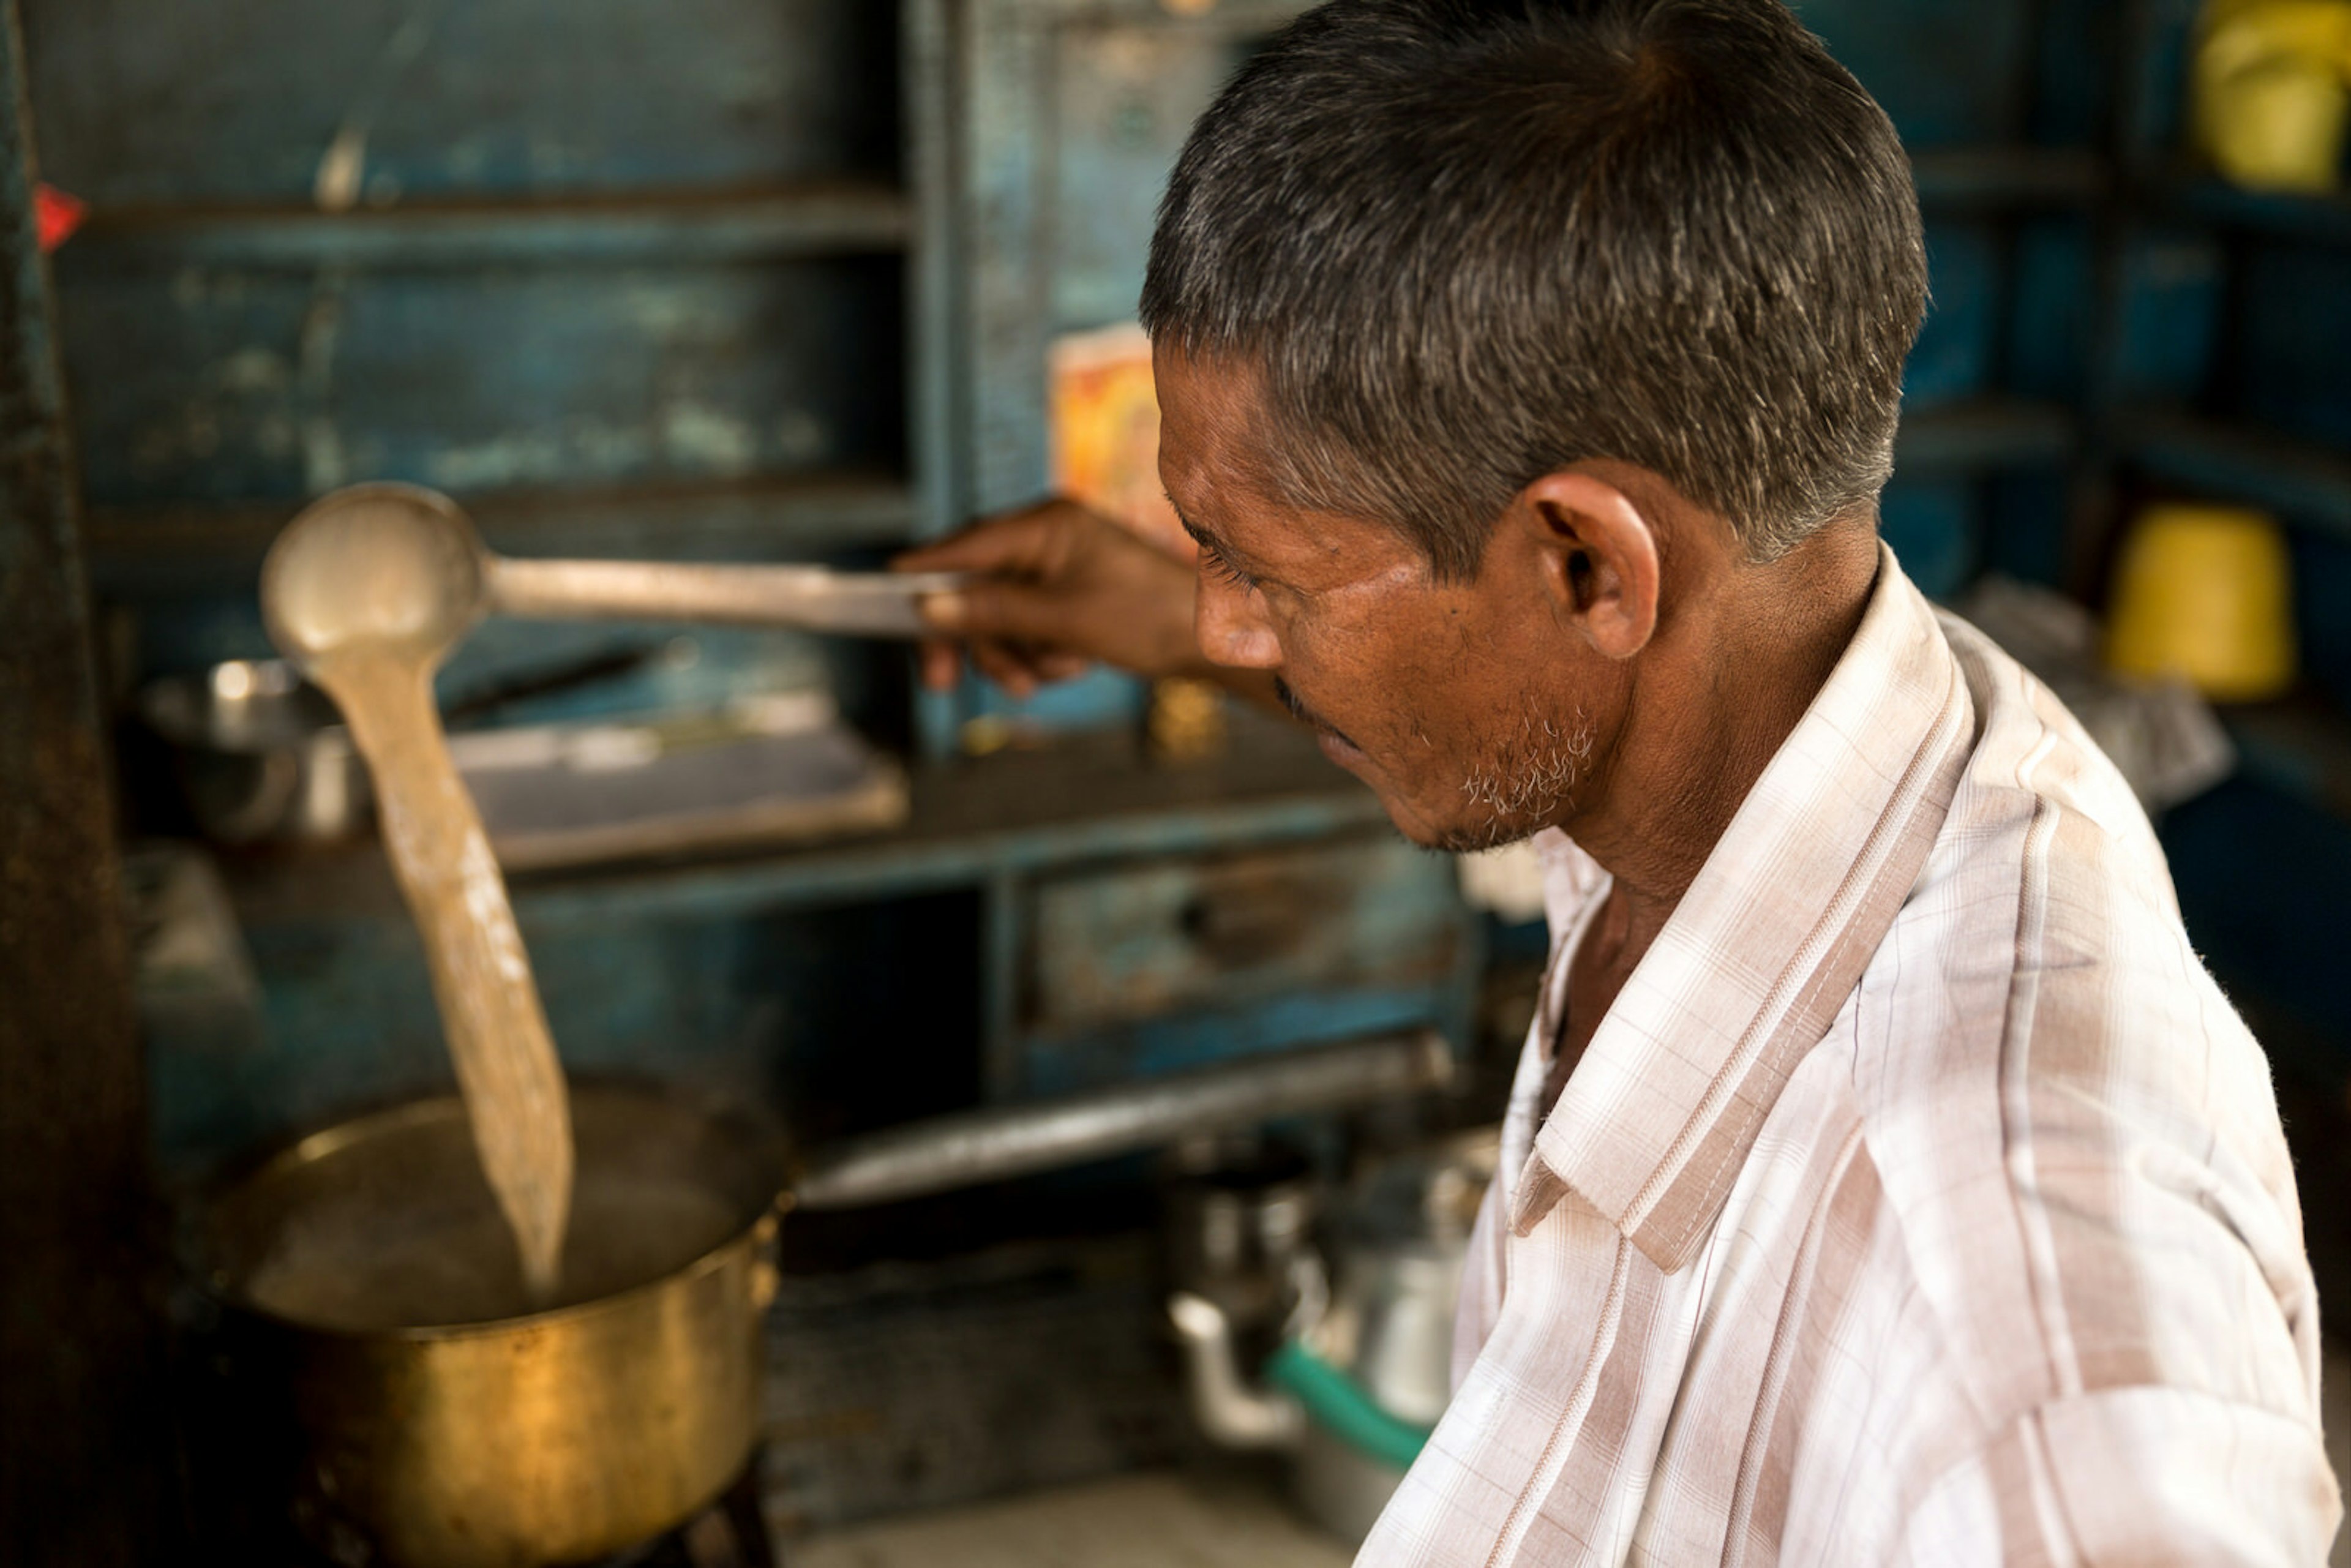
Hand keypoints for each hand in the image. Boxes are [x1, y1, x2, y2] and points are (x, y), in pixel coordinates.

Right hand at [893, 498, 1204, 699]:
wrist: (1211, 643)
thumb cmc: (1145, 617)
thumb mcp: (1060, 619)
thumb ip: (991, 612)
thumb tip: (927, 607)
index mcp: (1044, 524)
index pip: (963, 545)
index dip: (922, 573)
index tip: (884, 597)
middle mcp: (1046, 538)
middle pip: (974, 589)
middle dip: (973, 639)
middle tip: (942, 683)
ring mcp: (1058, 569)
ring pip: (1000, 618)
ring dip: (1015, 655)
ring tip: (1050, 673)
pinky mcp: (1069, 598)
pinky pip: (1029, 630)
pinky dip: (1042, 655)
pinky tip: (1076, 664)